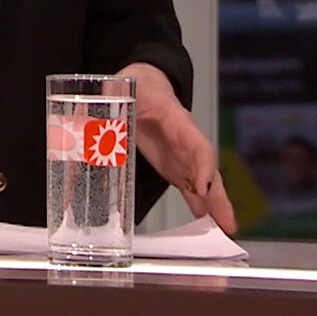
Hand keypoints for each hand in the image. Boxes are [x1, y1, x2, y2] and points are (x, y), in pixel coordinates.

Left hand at [121, 62, 238, 232]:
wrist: (147, 85)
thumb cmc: (139, 86)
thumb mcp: (125, 89)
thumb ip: (111, 106)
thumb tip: (88, 124)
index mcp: (178, 120)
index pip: (197, 145)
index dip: (203, 166)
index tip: (203, 187)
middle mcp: (186, 142)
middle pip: (207, 170)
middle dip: (218, 197)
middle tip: (228, 224)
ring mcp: (182, 156)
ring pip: (203, 182)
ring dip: (213, 206)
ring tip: (224, 230)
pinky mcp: (174, 165)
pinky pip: (189, 185)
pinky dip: (198, 203)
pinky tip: (203, 220)